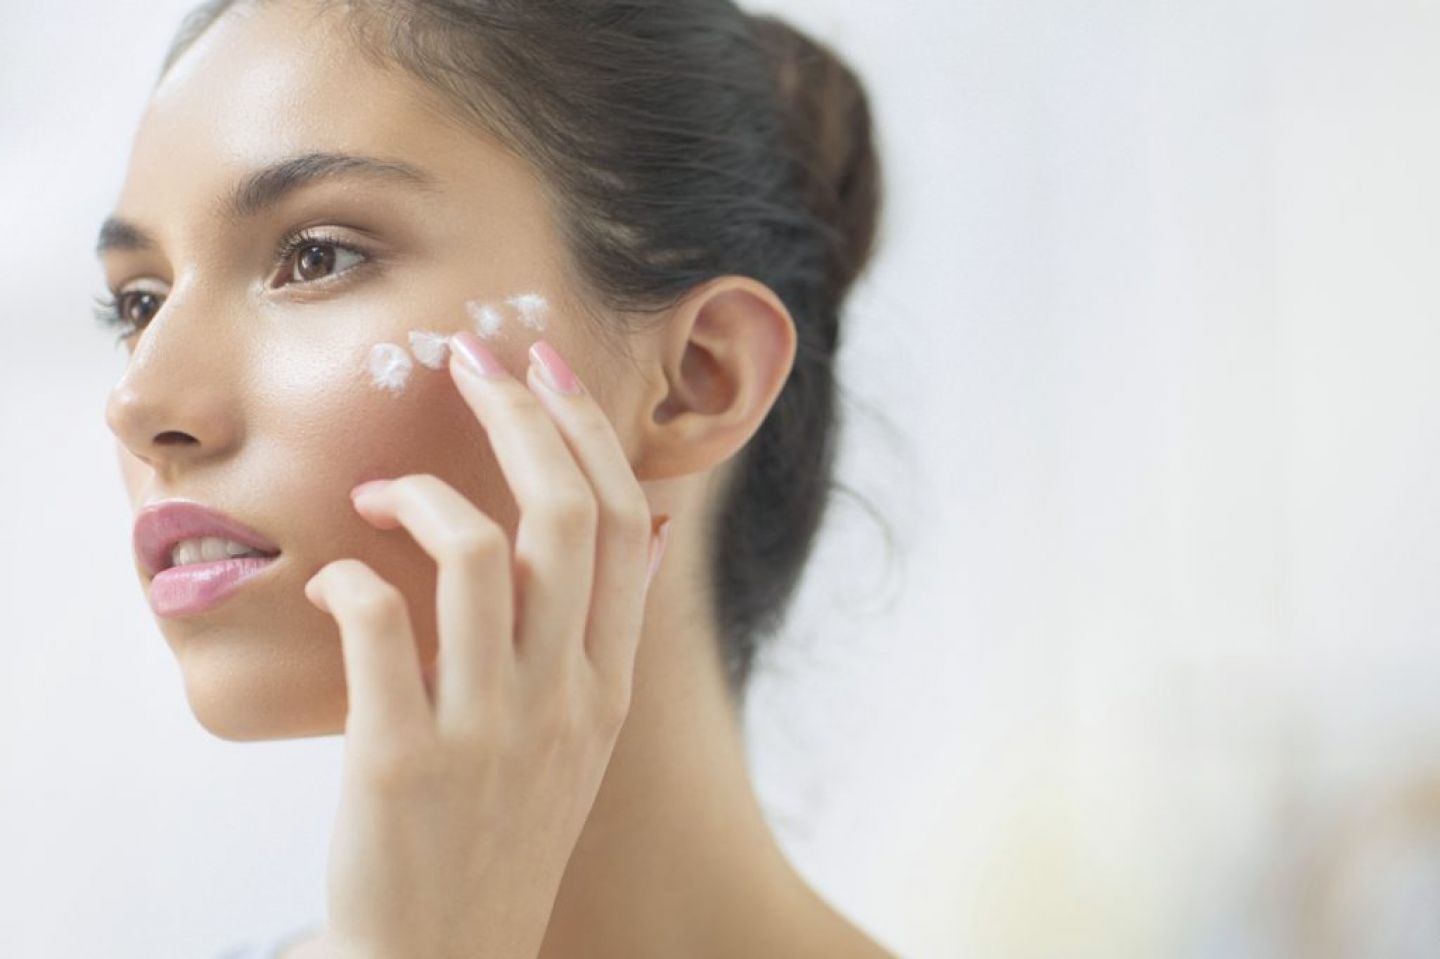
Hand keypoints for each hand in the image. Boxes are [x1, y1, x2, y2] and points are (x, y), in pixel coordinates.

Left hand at [301, 331, 670, 958]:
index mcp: (607, 681)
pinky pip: (379, 623)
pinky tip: (335, 582)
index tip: (544, 365)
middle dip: (518, 414)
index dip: (585, 428)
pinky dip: (350, 580)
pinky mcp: (402, 759)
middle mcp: (563, 695)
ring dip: (419, 494)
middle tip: (472, 362)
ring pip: (478, 552)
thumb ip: (612, 628)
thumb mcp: (584, 733)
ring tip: (377, 496)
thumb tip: (652, 527)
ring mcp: (488, 728)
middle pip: (564, 514)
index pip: (622, 521)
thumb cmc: (503, 828)